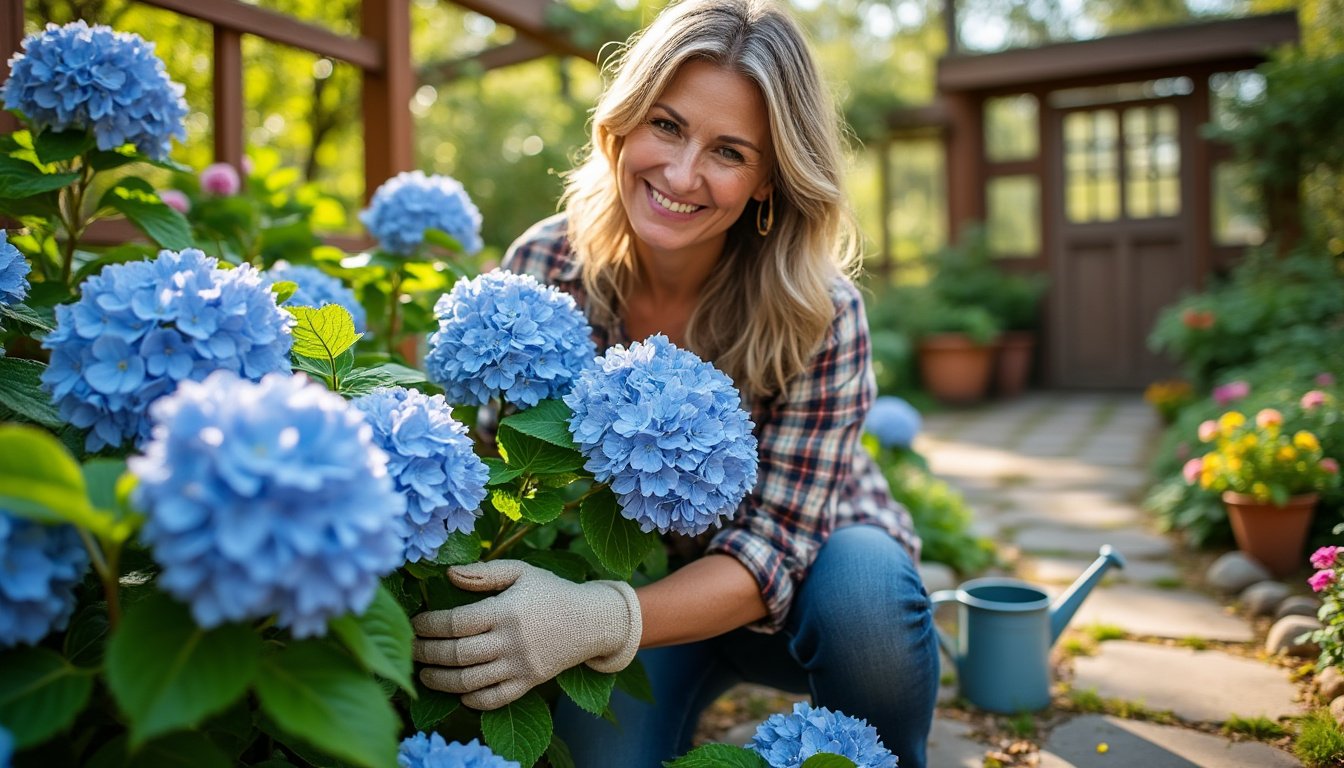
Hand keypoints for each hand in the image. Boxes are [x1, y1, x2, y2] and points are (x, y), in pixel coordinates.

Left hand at [412, 559, 642, 709]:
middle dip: (426, 653)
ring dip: (441, 680)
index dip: (428, 625)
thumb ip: (484, 572)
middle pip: (457, 654)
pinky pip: (494, 699)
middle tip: (410, 649)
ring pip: (470, 681)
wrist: (592, 621)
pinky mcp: (529, 683)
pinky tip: (458, 692)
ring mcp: (520, 665)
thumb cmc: (552, 592)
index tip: (415, 623)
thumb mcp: (521, 571)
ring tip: (425, 673)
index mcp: (506, 610)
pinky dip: (471, 700)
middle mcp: (511, 641)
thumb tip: (448, 574)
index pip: (456, 622)